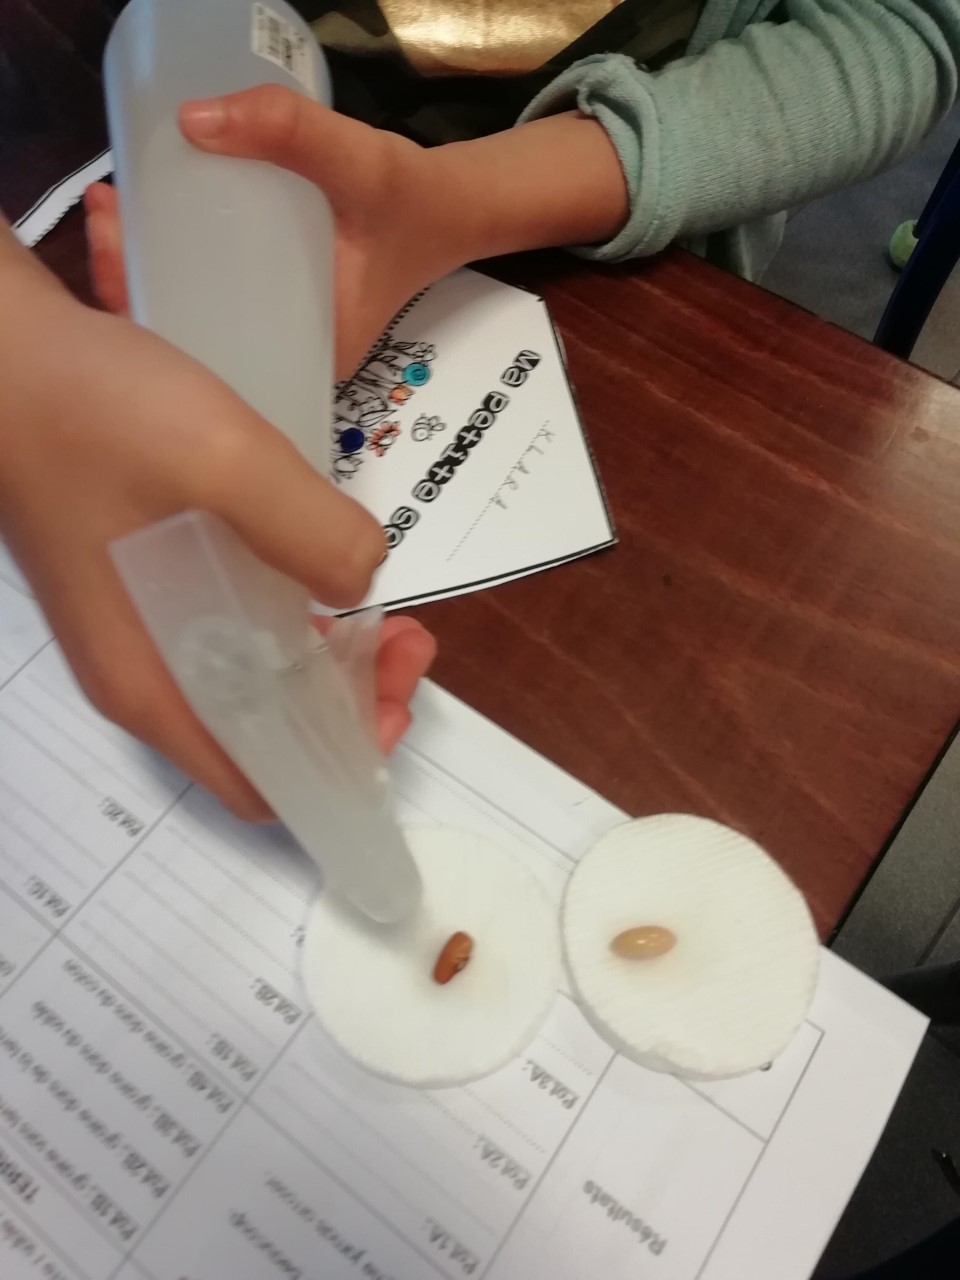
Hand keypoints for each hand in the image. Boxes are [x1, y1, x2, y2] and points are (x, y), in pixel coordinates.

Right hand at [0, 231, 434, 819]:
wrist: (0, 353)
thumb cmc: (89, 414)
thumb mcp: (222, 463)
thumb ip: (310, 533)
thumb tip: (363, 580)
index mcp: (155, 685)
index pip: (260, 785)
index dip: (343, 760)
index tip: (396, 694)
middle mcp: (147, 676)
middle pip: (268, 733)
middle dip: (352, 699)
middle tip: (407, 636)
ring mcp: (142, 629)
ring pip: (252, 678)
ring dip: (327, 655)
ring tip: (382, 603)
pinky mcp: (145, 584)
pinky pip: (230, 628)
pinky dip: (287, 614)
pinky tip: (316, 562)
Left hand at [85, 88, 457, 379]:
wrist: (453, 209)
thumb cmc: (414, 204)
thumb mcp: (361, 163)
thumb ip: (291, 131)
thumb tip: (192, 117)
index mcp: (309, 355)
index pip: (210, 355)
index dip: (149, 314)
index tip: (113, 255)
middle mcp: (290, 357)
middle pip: (191, 337)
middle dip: (133, 283)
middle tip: (104, 217)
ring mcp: (282, 334)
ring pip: (199, 318)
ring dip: (148, 270)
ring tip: (113, 213)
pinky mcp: (278, 307)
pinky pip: (214, 298)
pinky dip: (176, 264)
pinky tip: (148, 224)